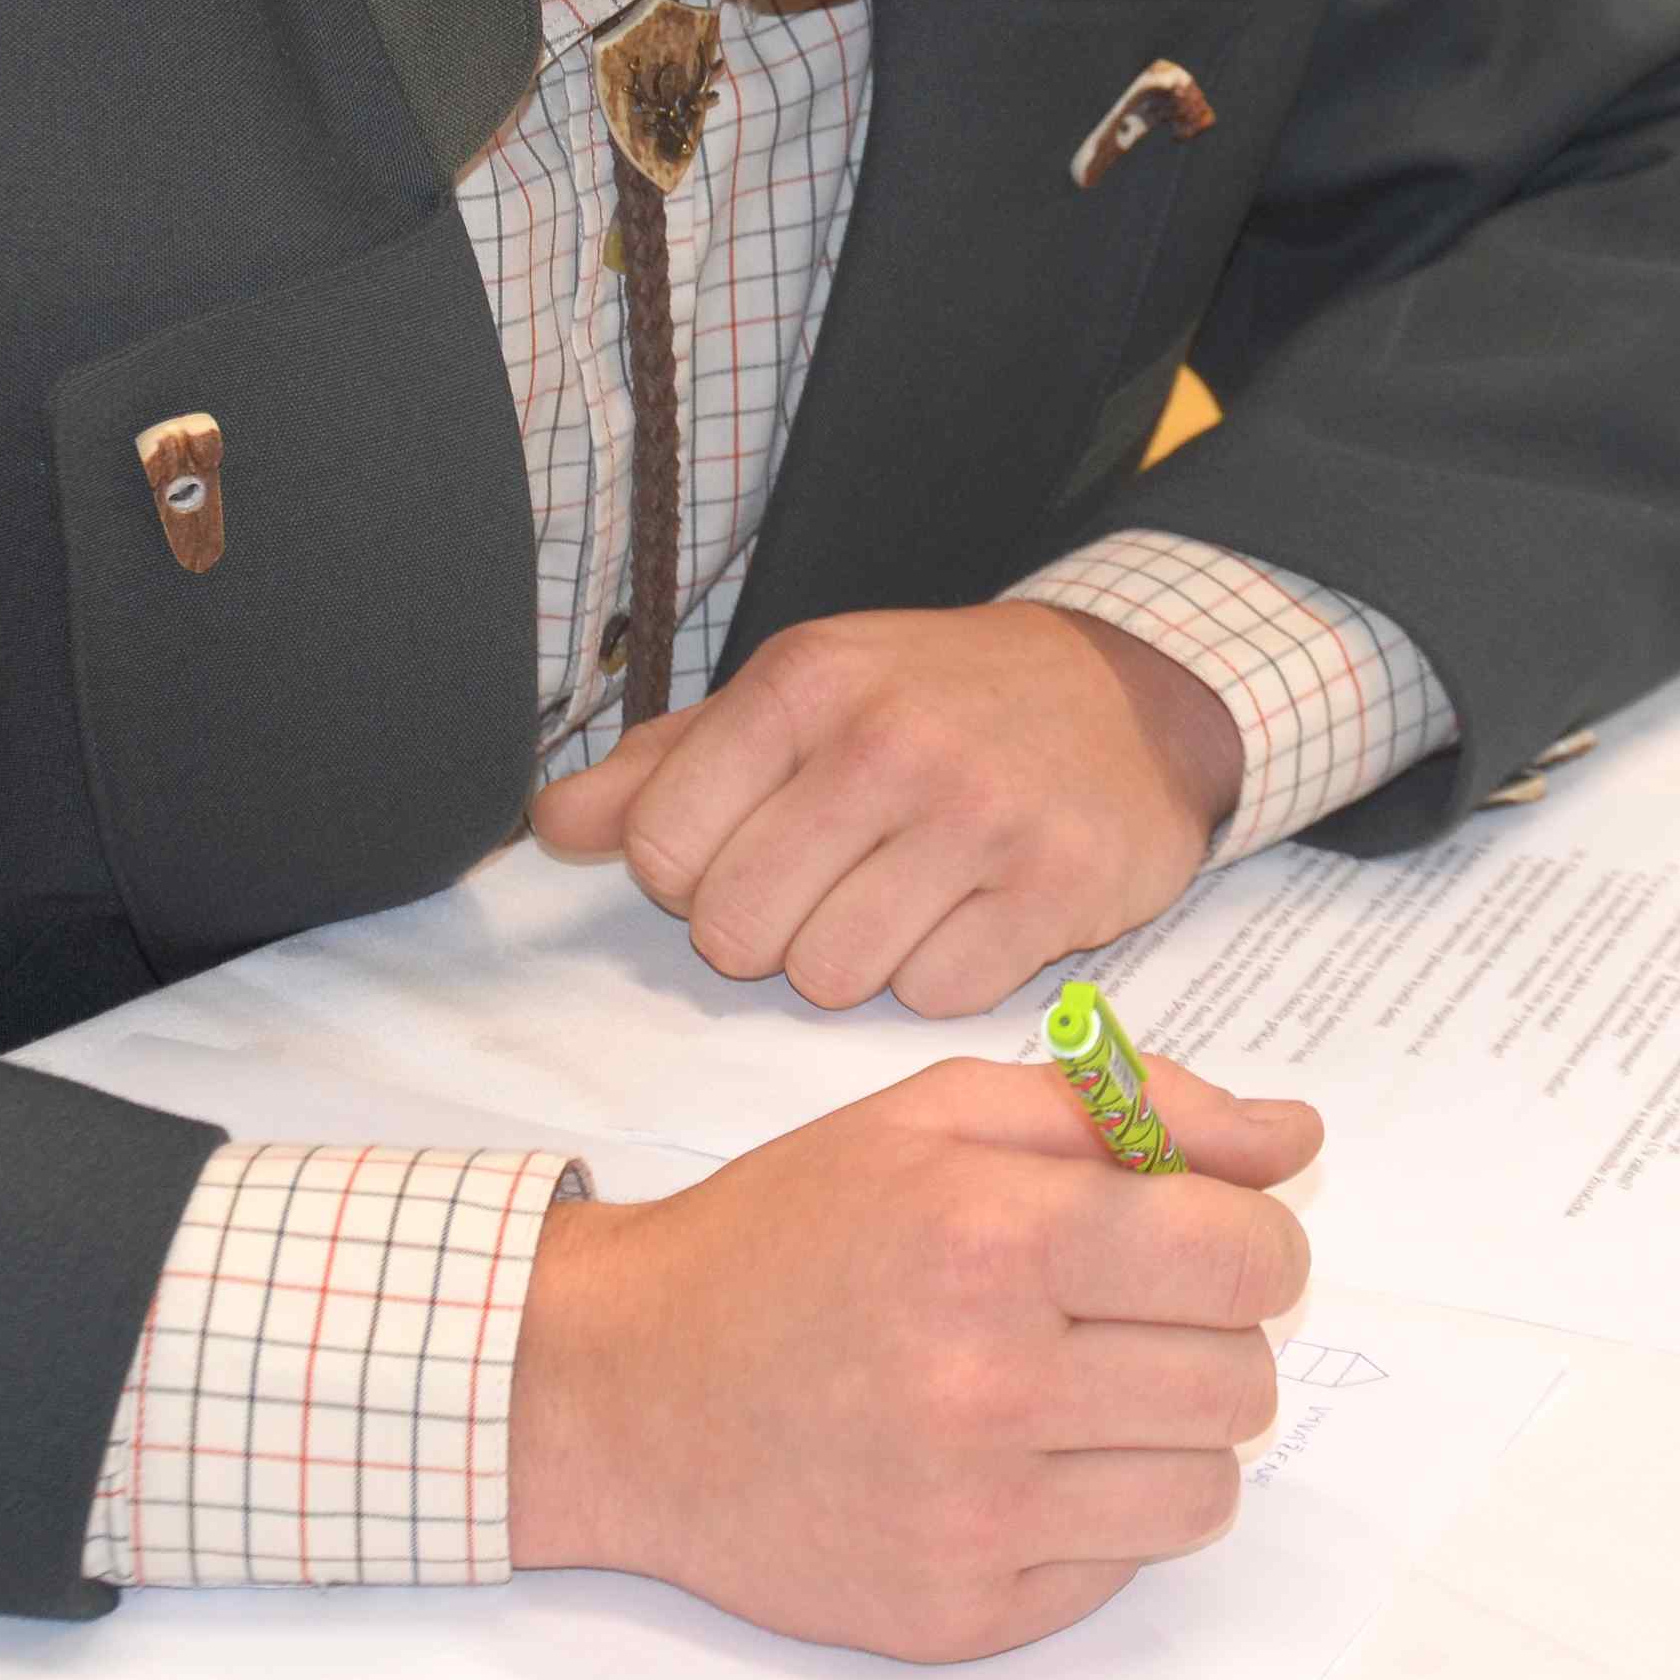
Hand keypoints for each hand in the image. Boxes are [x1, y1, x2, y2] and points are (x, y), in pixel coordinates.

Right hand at [507, 1051, 1322, 1658]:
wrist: (626, 1388)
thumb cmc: (789, 1234)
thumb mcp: (940, 1116)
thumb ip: (1130, 1110)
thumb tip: (1294, 1140)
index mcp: (992, 1234)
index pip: (1243, 1257)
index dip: (1251, 1241)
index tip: (1204, 1241)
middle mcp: (988, 1380)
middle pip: (1239, 1378)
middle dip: (1206, 1334)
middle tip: (1117, 1312)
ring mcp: (975, 1514)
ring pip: (1205, 1488)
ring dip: (1166, 1434)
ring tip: (1072, 1390)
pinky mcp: (959, 1613)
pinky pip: (1124, 1567)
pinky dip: (1097, 1515)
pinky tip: (1013, 1463)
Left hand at [531, 603, 1245, 1016]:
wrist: (1128, 695)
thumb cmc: (938, 700)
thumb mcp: (803, 694)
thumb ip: (669, 764)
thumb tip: (551, 824)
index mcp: (804, 683)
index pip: (659, 847)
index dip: (690, 875)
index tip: (748, 850)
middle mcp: (885, 740)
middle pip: (735, 928)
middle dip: (768, 931)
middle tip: (828, 888)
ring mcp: (978, 813)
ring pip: (828, 976)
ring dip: (853, 960)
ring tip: (901, 899)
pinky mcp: (1057, 884)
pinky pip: (934, 995)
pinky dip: (942, 975)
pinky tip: (972, 914)